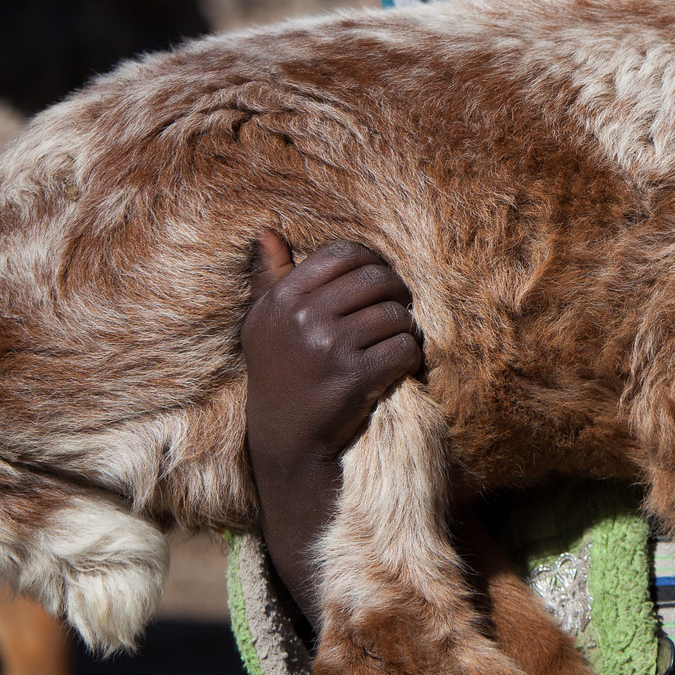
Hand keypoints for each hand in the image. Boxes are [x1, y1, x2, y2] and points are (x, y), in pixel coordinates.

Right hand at [243, 230, 422, 627]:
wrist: (287, 443)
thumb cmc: (280, 376)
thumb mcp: (264, 324)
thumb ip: (270, 277)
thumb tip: (267, 230)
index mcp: (282, 297)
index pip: (344, 254)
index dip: (373, 262)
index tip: (380, 282)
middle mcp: (303, 317)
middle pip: (378, 280)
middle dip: (396, 295)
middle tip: (397, 313)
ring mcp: (329, 346)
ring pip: (397, 315)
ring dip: (405, 331)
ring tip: (393, 346)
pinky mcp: (356, 377)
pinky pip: (405, 348)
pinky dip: (410, 359)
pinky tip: (396, 370)